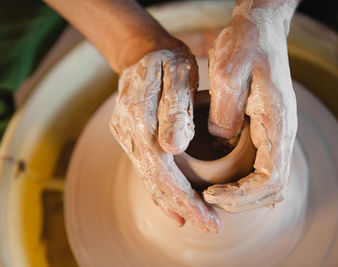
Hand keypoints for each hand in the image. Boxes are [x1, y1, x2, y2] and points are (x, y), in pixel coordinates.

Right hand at [110, 43, 221, 232]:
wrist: (142, 53)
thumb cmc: (166, 60)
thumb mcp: (177, 73)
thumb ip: (174, 108)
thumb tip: (173, 147)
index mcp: (139, 116)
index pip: (162, 168)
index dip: (185, 196)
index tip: (209, 216)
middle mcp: (127, 132)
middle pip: (155, 180)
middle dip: (184, 206)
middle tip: (211, 225)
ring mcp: (126, 137)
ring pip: (150, 179)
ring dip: (175, 203)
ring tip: (200, 220)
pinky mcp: (130, 140)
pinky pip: (146, 172)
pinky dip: (161, 193)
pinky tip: (175, 210)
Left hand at [203, 6, 297, 211]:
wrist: (261, 28)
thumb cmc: (245, 45)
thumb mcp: (227, 75)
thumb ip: (224, 115)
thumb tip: (220, 143)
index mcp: (278, 123)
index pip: (269, 180)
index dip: (241, 195)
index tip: (211, 193)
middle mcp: (283, 132)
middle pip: (273, 188)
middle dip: (241, 200)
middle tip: (208, 199)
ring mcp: (277, 131)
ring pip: (270, 179)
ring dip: (244, 194)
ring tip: (213, 194)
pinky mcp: (268, 128)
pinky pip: (264, 165)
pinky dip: (247, 181)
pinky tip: (225, 182)